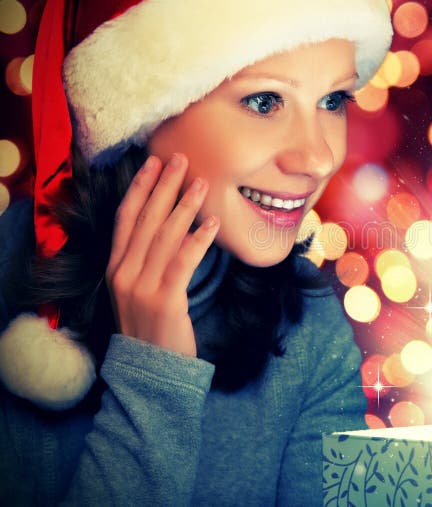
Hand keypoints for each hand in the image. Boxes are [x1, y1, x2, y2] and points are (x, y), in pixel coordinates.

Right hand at [105, 153, 218, 356]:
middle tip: (180, 159)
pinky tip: (213, 223)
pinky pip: (182, 262)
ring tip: (202, 183)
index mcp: (117, 268)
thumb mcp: (142, 291)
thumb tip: (175, 227)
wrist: (151, 372)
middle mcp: (124, 273)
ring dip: (185, 206)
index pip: (126, 219)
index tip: (152, 163)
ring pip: (165, 236)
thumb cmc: (154, 328)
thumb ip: (150, 261)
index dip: (139, 188)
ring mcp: (142, 287)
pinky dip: (198, 240)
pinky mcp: (164, 301)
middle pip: (145, 219)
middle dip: (163, 186)